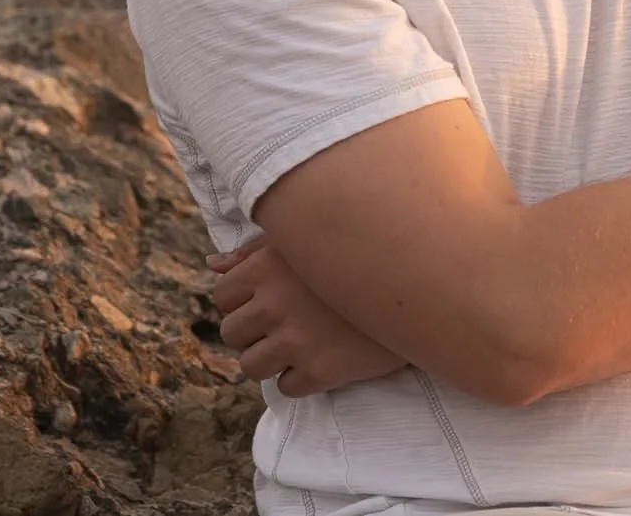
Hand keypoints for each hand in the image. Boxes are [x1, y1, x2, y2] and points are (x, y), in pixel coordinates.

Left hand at [207, 235, 408, 396]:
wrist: (418, 286)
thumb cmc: (355, 255)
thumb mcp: (303, 241)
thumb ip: (254, 252)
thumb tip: (212, 264)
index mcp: (266, 266)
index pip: (222, 296)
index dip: (243, 300)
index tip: (270, 299)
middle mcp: (274, 302)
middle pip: (232, 333)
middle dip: (254, 331)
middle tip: (286, 323)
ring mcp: (296, 340)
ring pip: (251, 366)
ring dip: (270, 359)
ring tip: (300, 344)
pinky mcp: (320, 371)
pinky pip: (285, 388)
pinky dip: (299, 378)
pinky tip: (321, 358)